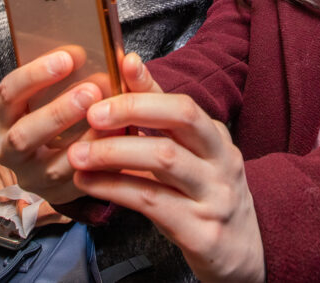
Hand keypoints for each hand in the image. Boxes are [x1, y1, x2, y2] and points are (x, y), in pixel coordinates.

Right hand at [0, 47, 102, 204]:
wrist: (55, 157)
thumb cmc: (61, 113)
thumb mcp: (59, 92)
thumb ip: (82, 75)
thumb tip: (125, 59)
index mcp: (6, 114)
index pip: (9, 92)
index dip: (36, 74)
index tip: (69, 58)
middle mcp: (10, 147)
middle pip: (24, 134)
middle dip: (58, 112)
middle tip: (91, 92)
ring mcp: (32, 175)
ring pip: (52, 166)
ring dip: (82, 142)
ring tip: (107, 121)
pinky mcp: (56, 195)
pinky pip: (77, 183)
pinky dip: (98, 164)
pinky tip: (116, 144)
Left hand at [68, 54, 265, 282]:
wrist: (241, 254)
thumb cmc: (205, 198)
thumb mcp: (192, 158)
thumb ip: (159, 121)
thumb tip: (128, 68)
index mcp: (216, 139)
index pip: (182, 103)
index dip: (150, 84)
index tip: (120, 65)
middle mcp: (221, 162)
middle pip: (182, 119)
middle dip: (134, 109)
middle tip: (92, 113)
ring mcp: (215, 196)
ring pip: (164, 160)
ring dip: (114, 152)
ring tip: (77, 154)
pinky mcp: (202, 231)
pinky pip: (152, 202)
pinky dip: (115, 189)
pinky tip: (89, 184)